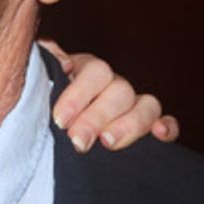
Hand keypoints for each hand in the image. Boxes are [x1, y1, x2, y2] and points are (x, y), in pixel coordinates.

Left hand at [40, 41, 178, 152]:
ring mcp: (131, 104)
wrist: (44, 128)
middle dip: (97, 118)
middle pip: (119, 91)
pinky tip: (160, 134)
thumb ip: (44, 61)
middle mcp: (112, 84)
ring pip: (146, 106)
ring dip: (130, 125)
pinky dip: (167, 127)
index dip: (78, 96)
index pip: (94, 72)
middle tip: (77, 140)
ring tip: (108, 143)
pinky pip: (162, 121)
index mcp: (86, 70)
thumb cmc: (38, 101)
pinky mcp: (146, 126)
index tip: (59, 121)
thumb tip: (62, 61)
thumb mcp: (36, 79)